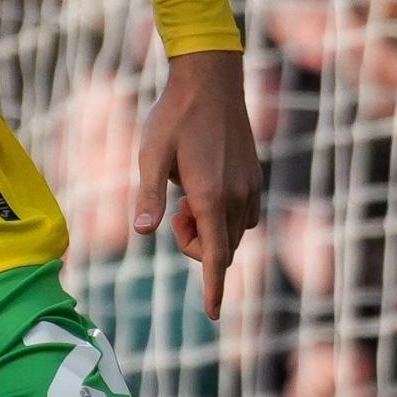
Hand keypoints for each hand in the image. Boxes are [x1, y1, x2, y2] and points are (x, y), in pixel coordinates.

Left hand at [136, 48, 262, 319]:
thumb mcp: (150, 156)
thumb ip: (147, 196)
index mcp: (211, 196)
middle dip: (196, 247)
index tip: (212, 314)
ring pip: (234, 234)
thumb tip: (141, 232)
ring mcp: (251, 186)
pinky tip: (202, 190)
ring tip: (185, 197)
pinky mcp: (255, 177)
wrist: (210, 82)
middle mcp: (238, 196)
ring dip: (210, 232)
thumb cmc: (174, 118)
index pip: (214, 255)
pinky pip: (244, 215)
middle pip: (221, 249)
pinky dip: (223, 218)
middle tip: (173, 213)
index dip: (212, 287)